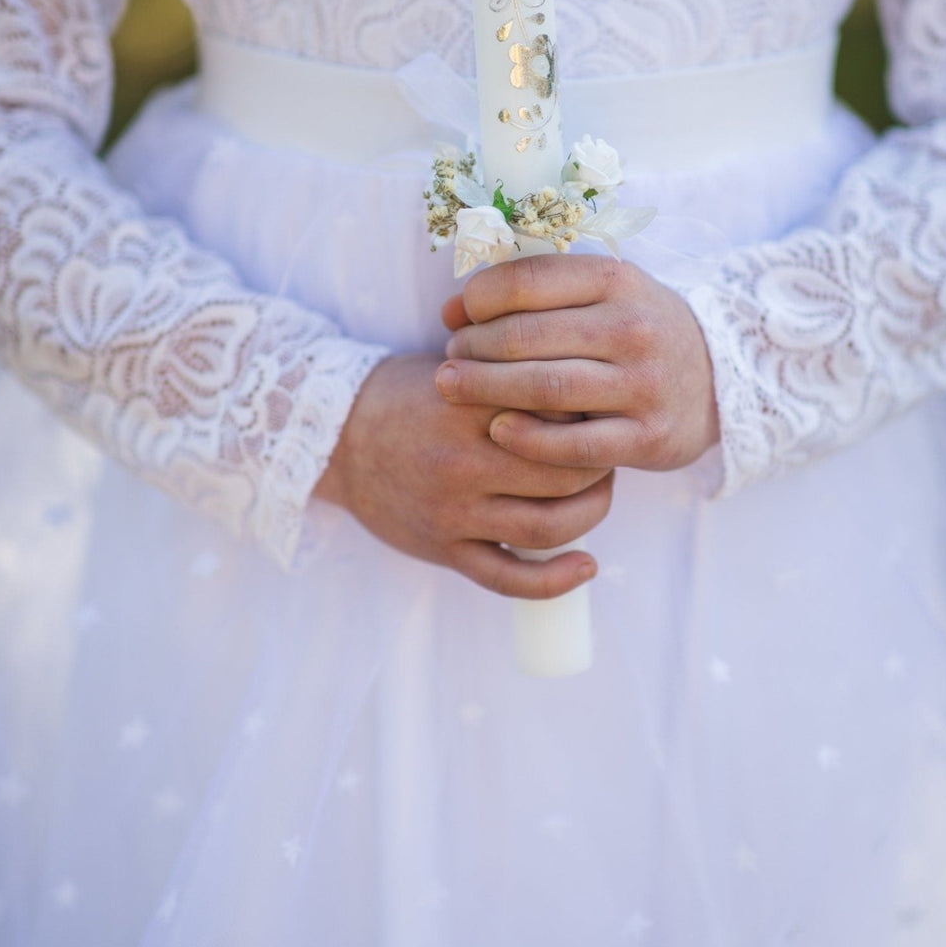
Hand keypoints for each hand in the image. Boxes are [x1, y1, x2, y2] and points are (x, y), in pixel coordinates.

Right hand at [315, 353, 612, 597]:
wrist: (337, 440)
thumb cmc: (410, 398)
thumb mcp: (456, 366)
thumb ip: (511, 369)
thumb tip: (587, 371)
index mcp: (469, 404)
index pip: (558, 409)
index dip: (592, 410)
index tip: (602, 407)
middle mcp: (462, 459)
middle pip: (564, 470)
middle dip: (601, 462)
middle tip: (608, 449)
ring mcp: (454, 509)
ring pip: (548, 525)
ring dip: (590, 513)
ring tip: (599, 495)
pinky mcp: (445, 547)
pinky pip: (509, 577)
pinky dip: (555, 580)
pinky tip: (586, 566)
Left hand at [437, 254, 719, 472]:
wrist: (717, 380)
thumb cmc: (633, 333)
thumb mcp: (597, 296)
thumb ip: (529, 296)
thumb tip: (450, 310)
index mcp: (617, 280)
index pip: (528, 280)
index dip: (478, 299)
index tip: (458, 316)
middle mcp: (634, 328)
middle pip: (528, 337)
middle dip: (472, 348)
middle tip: (448, 359)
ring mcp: (644, 384)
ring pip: (546, 388)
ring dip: (485, 388)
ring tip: (452, 388)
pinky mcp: (648, 437)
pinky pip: (575, 444)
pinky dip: (529, 439)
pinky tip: (497, 431)